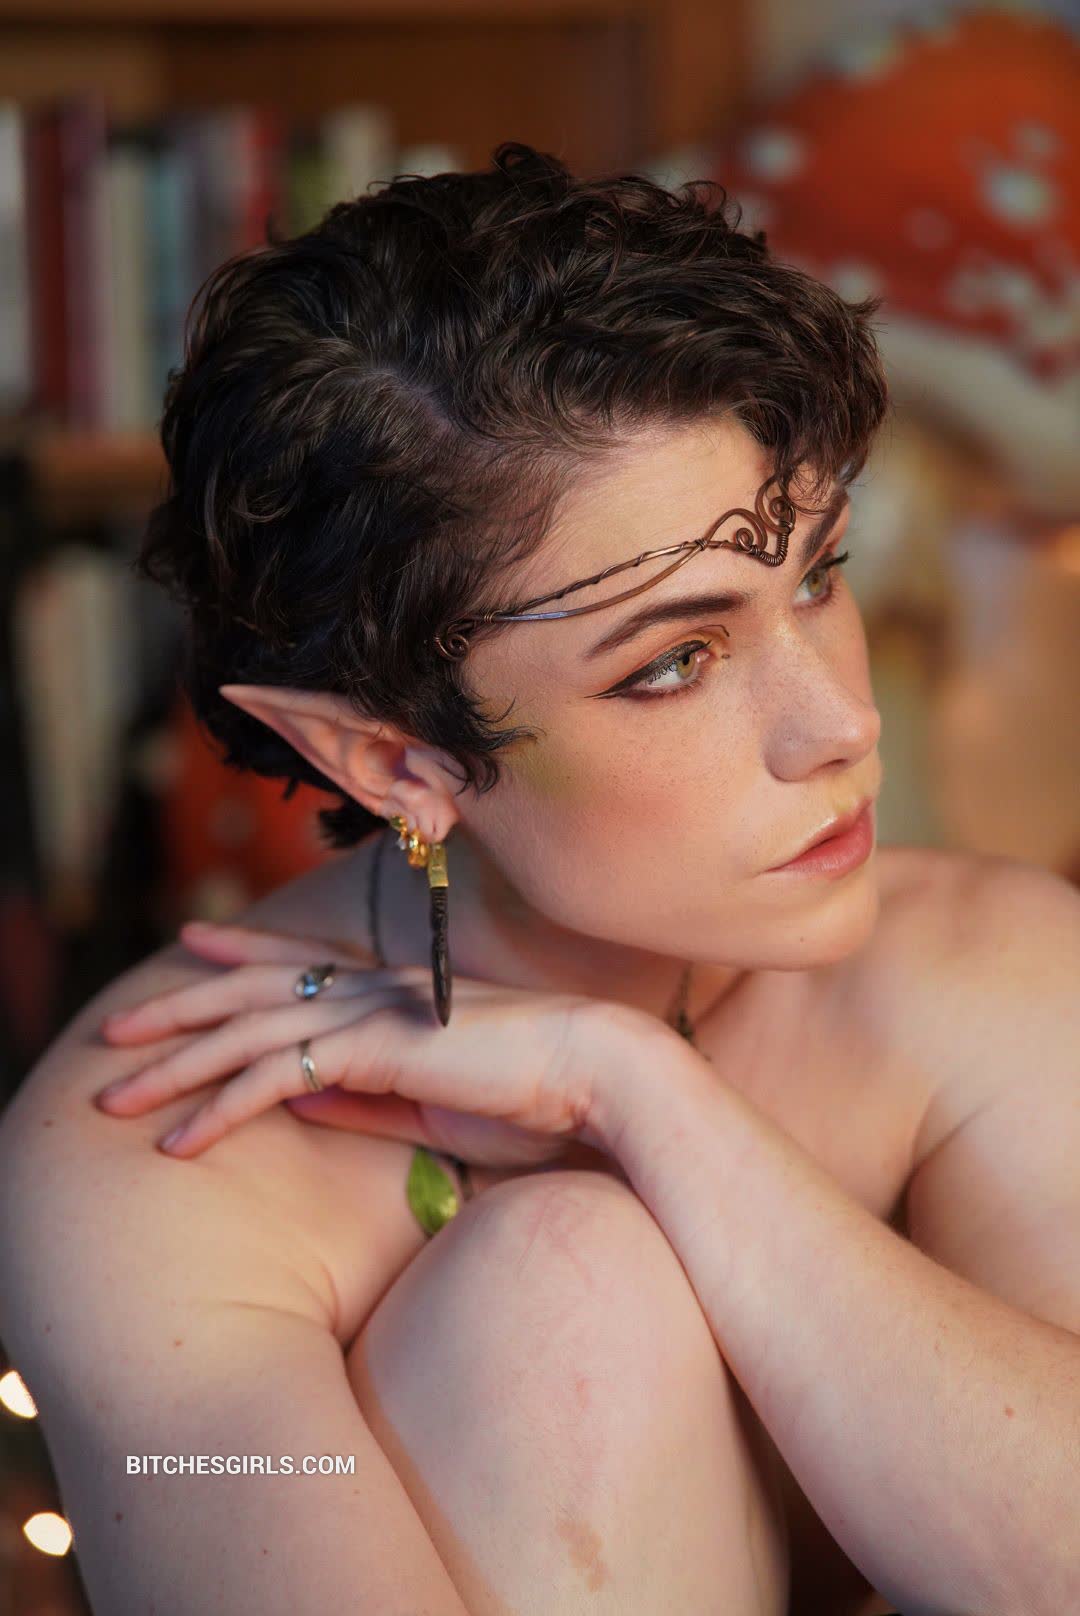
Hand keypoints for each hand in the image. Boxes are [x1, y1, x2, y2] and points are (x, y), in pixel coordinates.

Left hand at [93, 920, 643, 1165]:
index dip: (244, 952)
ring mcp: (368, 1013)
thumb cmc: (535, 1095)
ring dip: (174, 1064)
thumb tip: (296, 1092)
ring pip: (245, 1030)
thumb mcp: (432, 1101)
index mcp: (393, 993)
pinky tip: (177, 1141)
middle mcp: (372, 990)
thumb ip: (365, 1094)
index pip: (302, 961)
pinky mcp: (369, 1048)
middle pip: (253, 989)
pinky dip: (218, 1108)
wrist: (596, 1075)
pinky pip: (271, 1076)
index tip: (196, 945)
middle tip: (115, 1027)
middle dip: (178, 1008)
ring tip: (114, 1097)